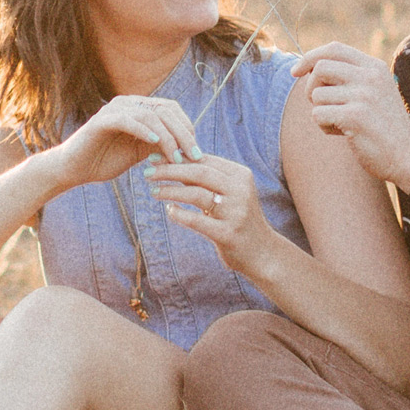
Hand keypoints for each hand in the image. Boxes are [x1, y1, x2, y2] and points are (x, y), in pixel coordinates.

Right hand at [45, 93, 202, 190]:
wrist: (74, 169)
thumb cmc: (105, 160)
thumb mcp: (140, 153)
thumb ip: (160, 146)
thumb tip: (188, 148)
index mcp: (138, 108)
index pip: (171, 109)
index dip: (187, 128)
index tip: (196, 152)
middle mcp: (127, 103)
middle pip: (165, 111)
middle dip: (183, 134)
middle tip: (193, 156)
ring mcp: (114, 110)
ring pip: (151, 116)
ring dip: (168, 137)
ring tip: (175, 157)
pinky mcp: (101, 121)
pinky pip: (128, 120)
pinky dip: (144, 131)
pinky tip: (153, 144)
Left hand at [146, 154, 277, 271]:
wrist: (262, 252)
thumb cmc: (237, 218)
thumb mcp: (228, 193)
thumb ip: (206, 177)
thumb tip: (173, 158)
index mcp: (240, 175)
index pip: (203, 160)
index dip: (177, 157)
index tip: (154, 157)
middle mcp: (240, 190)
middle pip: (199, 173)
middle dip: (169, 170)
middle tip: (147, 171)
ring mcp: (235, 212)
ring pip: (196, 194)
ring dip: (171, 191)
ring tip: (153, 191)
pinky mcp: (228, 233)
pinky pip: (197, 221)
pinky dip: (180, 214)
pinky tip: (169, 211)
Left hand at [293, 44, 409, 189]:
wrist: (408, 156)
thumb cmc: (385, 127)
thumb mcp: (374, 92)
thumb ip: (349, 77)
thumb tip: (309, 67)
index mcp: (375, 67)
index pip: (334, 48)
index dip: (309, 57)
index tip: (294, 71)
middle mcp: (370, 77)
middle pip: (320, 68)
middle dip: (311, 87)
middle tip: (322, 105)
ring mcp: (363, 95)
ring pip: (316, 95)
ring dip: (321, 112)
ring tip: (342, 124)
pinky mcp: (354, 116)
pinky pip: (318, 115)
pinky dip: (325, 127)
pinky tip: (344, 134)